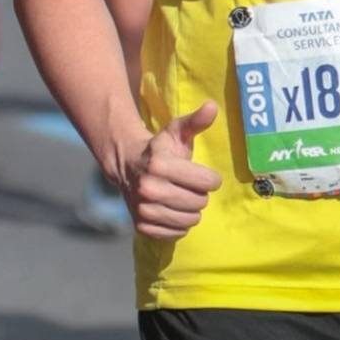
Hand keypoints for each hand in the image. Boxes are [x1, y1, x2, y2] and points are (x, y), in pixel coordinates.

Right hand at [117, 101, 223, 238]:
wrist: (127, 166)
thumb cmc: (160, 149)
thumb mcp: (177, 131)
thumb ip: (196, 121)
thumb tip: (212, 106)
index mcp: (159, 165)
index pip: (207, 182)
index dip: (211, 179)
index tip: (203, 174)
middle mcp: (148, 188)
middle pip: (199, 202)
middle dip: (200, 194)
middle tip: (190, 186)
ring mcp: (143, 209)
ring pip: (190, 220)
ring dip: (192, 210)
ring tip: (182, 197)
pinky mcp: (141, 226)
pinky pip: (176, 233)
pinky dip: (179, 225)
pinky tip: (172, 210)